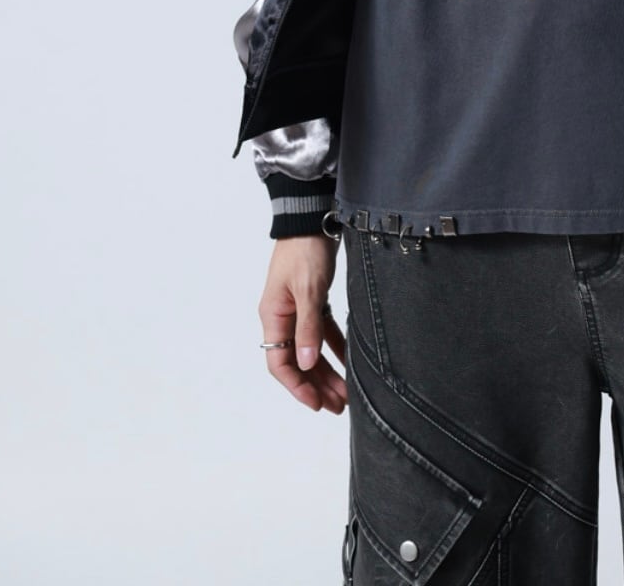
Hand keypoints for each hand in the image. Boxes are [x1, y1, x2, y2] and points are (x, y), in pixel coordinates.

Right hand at [259, 234, 348, 412]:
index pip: (280, 363)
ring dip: (327, 371)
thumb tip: (304, 364)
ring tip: (347, 393)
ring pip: (311, 349)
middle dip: (317, 385)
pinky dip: (335, 347)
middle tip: (339, 406)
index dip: (297, 387)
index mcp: (273, 316)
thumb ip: (308, 327)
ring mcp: (297, 309)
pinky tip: (350, 362)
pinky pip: (322, 331)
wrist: (310, 216)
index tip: (317, 403)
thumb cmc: (305, 250)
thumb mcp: (308, 290)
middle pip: (298, 361)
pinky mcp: (312, 300)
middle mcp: (282, 316)